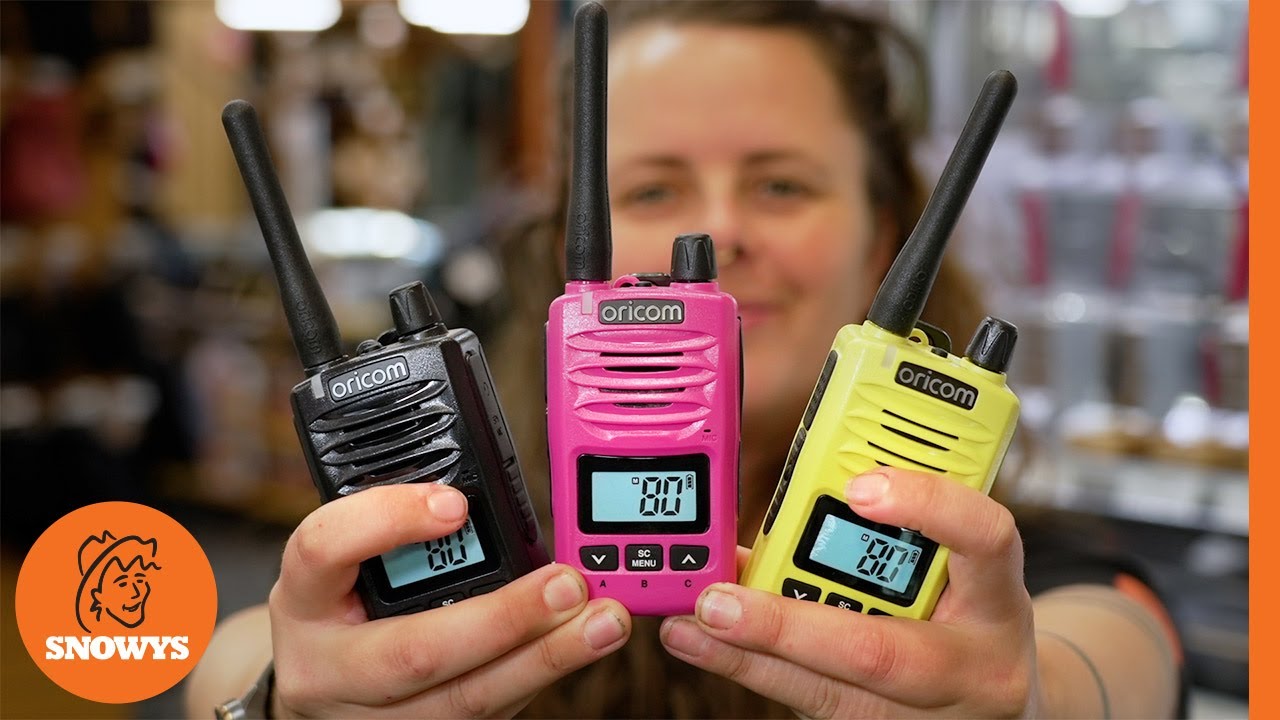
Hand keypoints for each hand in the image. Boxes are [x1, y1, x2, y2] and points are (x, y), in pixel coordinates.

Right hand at [269, 483, 630, 717]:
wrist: (321, 686)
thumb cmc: (342, 608)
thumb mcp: (345, 560)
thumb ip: (396, 528)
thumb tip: (482, 494)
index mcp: (302, 599)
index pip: (323, 548)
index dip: (387, 521)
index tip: (455, 503)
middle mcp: (328, 668)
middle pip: (415, 651)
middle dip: (503, 619)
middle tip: (567, 582)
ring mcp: (373, 718)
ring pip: (466, 700)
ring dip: (546, 657)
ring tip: (603, 621)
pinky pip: (488, 715)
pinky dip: (539, 677)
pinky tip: (578, 647)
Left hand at [659, 468, 1038, 717]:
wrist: (1005, 708)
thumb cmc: (967, 619)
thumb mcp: (955, 569)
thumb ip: (890, 533)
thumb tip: (794, 497)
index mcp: (998, 597)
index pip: (985, 539)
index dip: (928, 509)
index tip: (860, 488)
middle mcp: (973, 664)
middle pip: (879, 650)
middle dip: (787, 627)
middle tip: (718, 600)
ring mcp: (930, 714)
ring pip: (832, 695)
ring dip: (751, 659)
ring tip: (691, 628)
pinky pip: (817, 707)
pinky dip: (761, 674)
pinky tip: (716, 650)